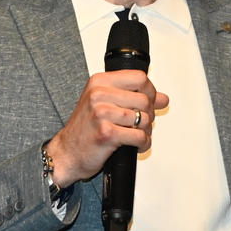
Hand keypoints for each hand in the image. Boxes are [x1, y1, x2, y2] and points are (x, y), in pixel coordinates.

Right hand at [46, 70, 169, 186]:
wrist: (67, 153)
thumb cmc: (85, 129)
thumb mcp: (106, 104)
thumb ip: (134, 97)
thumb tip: (163, 98)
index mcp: (99, 82)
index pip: (139, 78)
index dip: (150, 91)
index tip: (148, 102)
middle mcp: (99, 94)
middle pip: (145, 99)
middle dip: (149, 115)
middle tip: (140, 124)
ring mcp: (102, 113)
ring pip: (144, 118)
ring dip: (146, 131)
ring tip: (136, 135)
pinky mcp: (107, 133)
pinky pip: (139, 136)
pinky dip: (143, 144)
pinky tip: (135, 145)